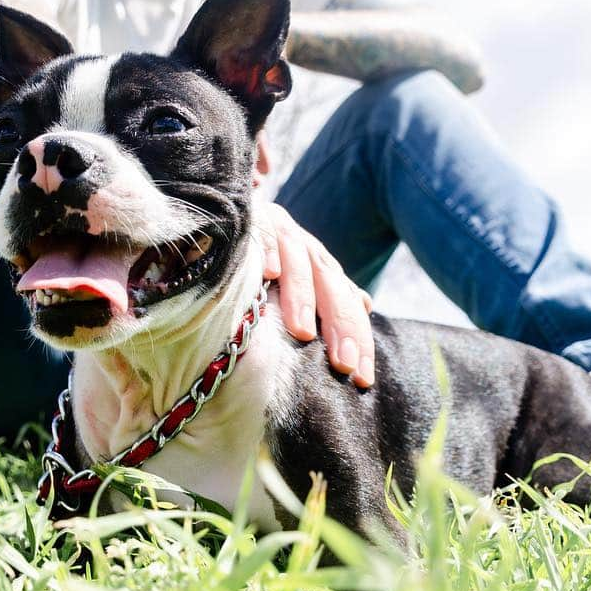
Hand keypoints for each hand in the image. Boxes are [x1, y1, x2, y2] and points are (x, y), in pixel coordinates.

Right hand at [258, 203, 374, 385]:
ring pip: (298, 259)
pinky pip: (260, 232)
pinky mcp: (249, 216)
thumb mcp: (293, 278)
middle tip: (344, 363)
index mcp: (319, 264)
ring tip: (303, 332)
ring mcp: (277, 227)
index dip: (358, 338)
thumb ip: (326, 293)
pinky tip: (269, 274)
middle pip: (330, 283)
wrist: (223, 212)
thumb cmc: (256, 260)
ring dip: (301, 295)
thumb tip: (367, 304)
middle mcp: (304, 245)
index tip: (362, 378)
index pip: (348, 302)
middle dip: (340, 324)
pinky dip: (267, 250)